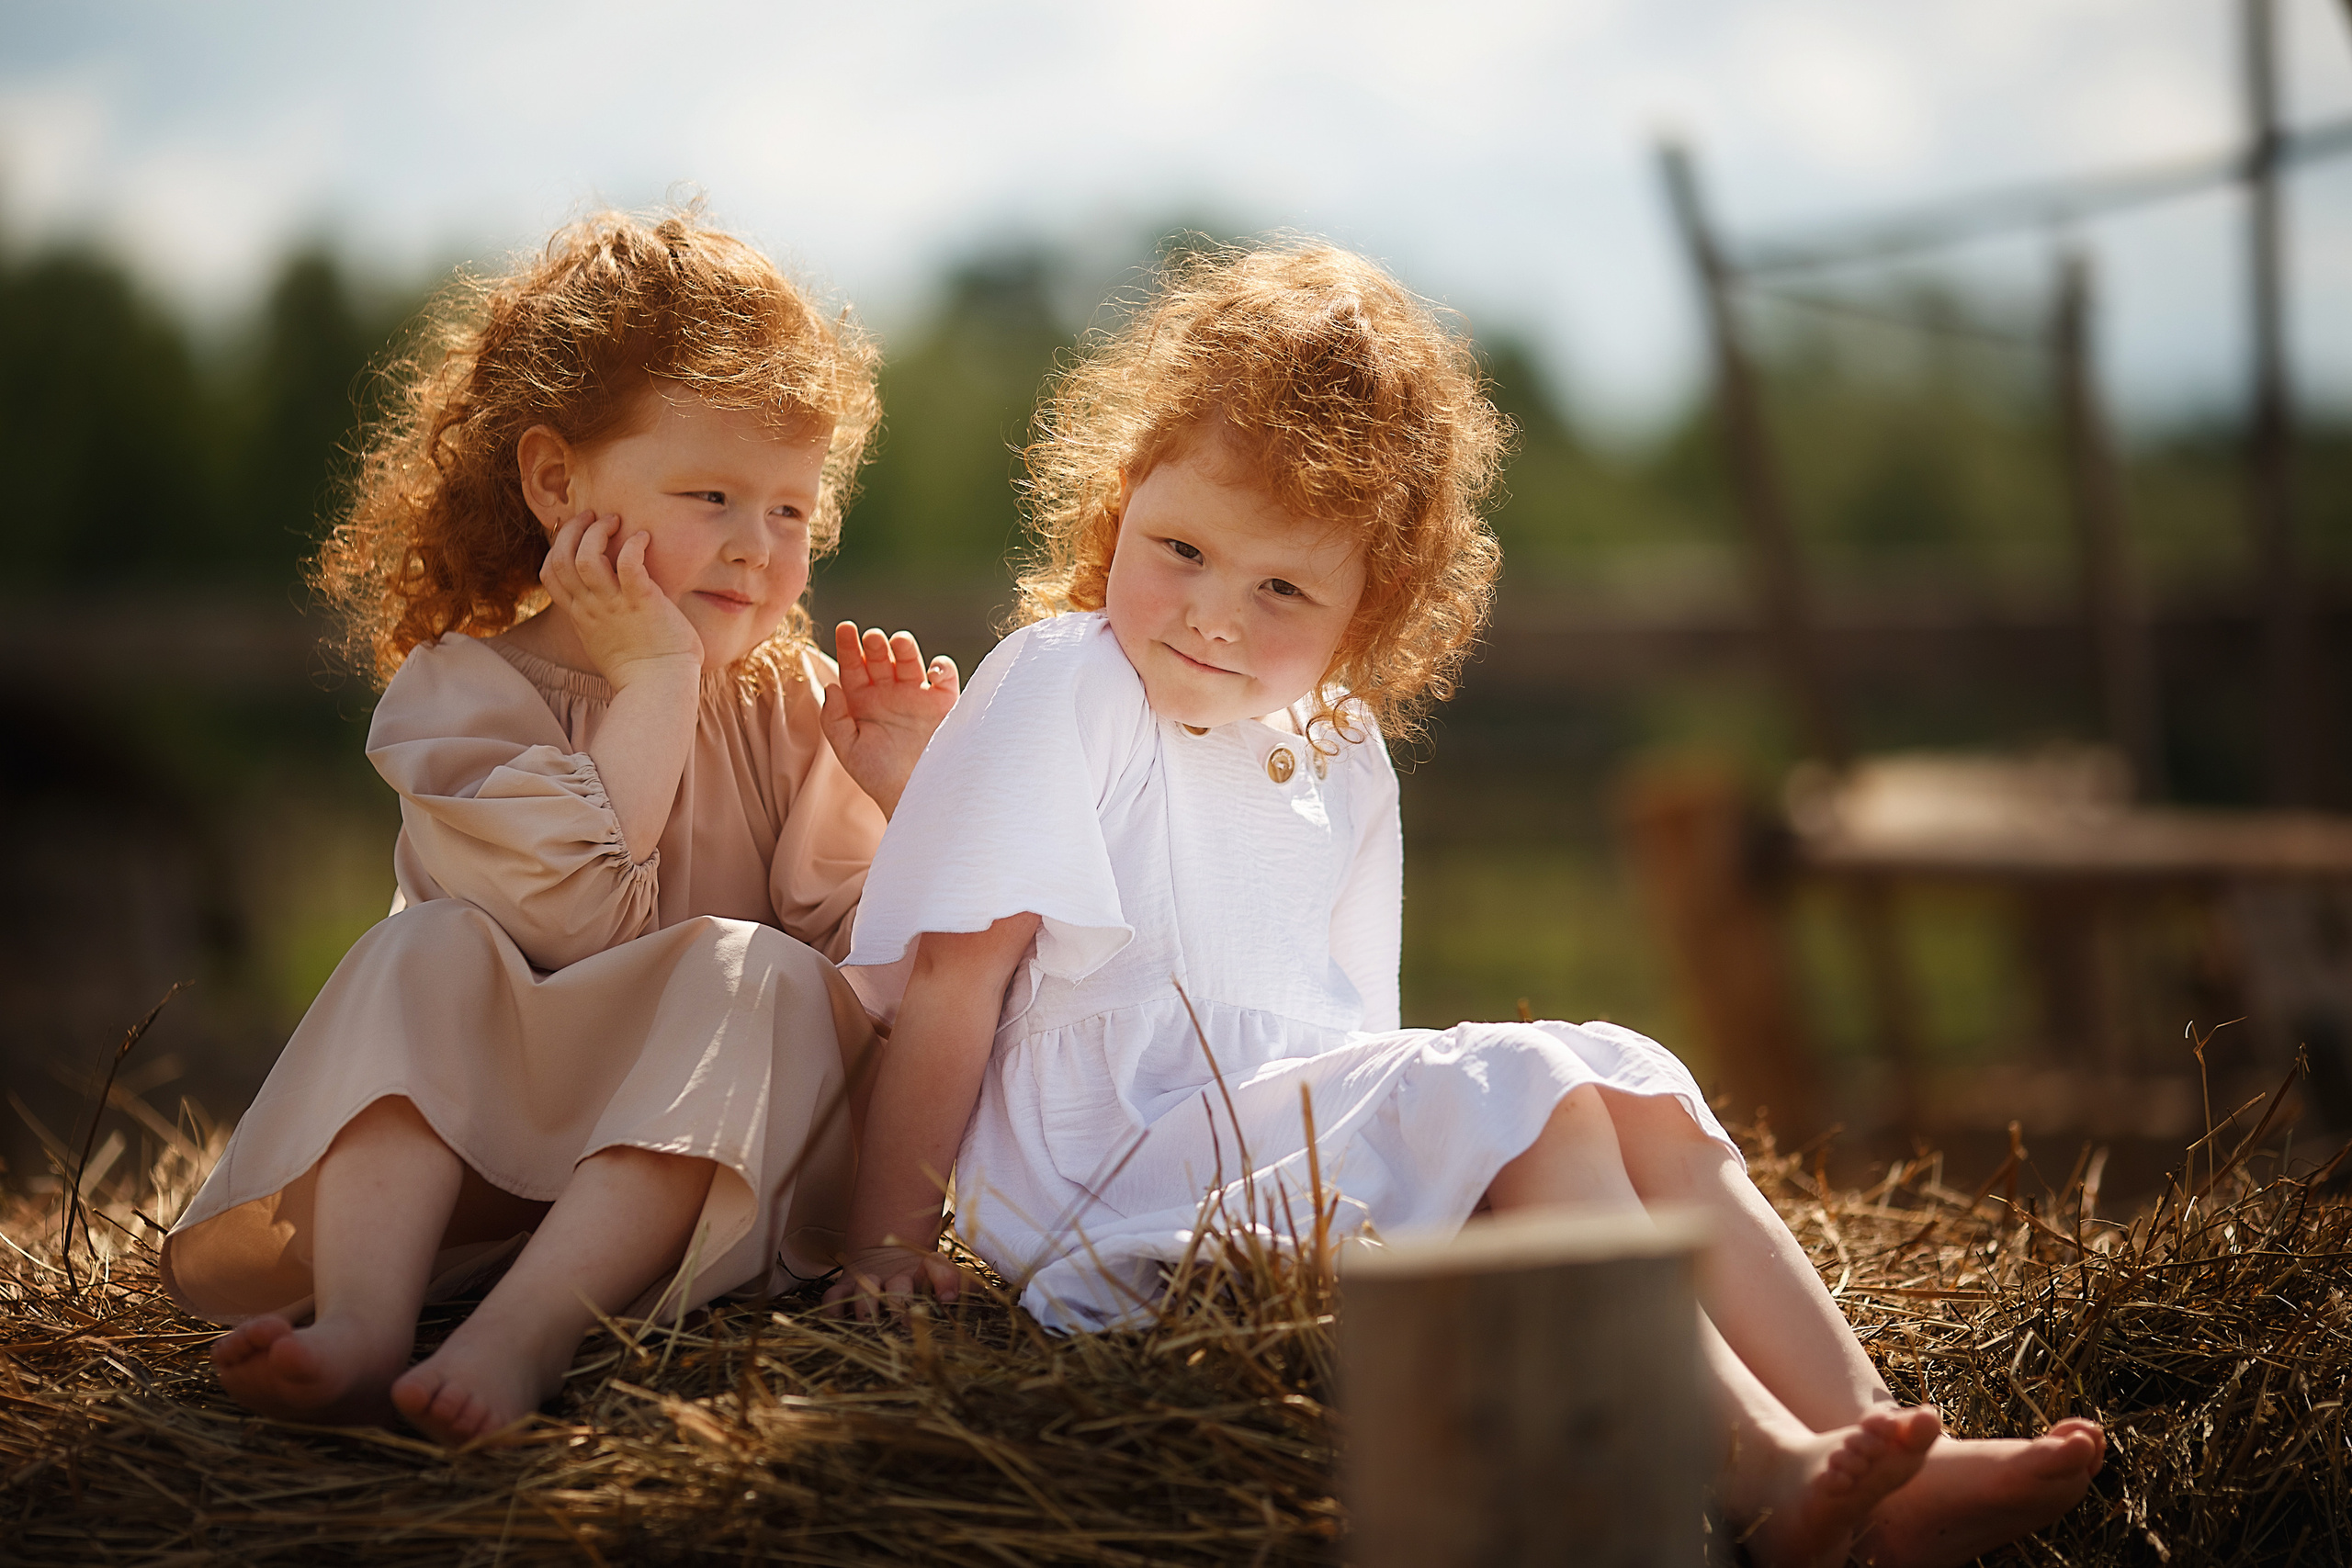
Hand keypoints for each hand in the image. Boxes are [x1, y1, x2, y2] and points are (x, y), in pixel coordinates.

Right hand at [541, 512, 703, 690]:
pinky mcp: (641, 602)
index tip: (574, 532)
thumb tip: (605, 605)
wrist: (659, 688)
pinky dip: (634, 545)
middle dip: (572, 529)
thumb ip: (598, 620)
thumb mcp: (604, 642)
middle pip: (560, 558)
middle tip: (593, 517)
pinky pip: (629, 563)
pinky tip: (644, 538)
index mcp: (581, 615)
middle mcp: (591, 607)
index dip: (556, 546)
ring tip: (614, 521)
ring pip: (585, 557)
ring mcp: (613, 605)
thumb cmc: (640, 669)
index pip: (549, 573)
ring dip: (597, 531)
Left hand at [819, 622, 958, 816]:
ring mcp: (917, 696)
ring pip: (910, 662)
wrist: (916, 797)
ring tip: (898, 641)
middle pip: (881, 659)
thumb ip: (834, 719)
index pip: (854, 667)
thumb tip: (831, 686)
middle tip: (872, 637)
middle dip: (876, 646)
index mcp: (863, 702)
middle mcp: (890, 694)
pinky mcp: (945, 704)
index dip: (849, 646)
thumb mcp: (848, 750)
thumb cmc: (879, 777)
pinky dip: (941, 668)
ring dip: (905, 649)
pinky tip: (931, 671)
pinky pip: (945, 677)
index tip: (845, 628)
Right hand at [820, 1244, 980, 1319]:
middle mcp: (895, 1274)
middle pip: (898, 1287)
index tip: (950, 1298)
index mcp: (923, 1269)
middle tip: (905, 1326)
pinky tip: (838, 1325)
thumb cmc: (918, 1276)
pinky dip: (833, 1310)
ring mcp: (867, 1280)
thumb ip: (963, 1284)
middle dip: (901, 1306)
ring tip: (871, 1328)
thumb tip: (990, 1295)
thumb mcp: (941, 1277)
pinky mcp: (844, 1288)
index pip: (936, 1267)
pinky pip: (833, 1297)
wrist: (881, 1253)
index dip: (944, 1279)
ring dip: (868, 1310)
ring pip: (865, 1291)